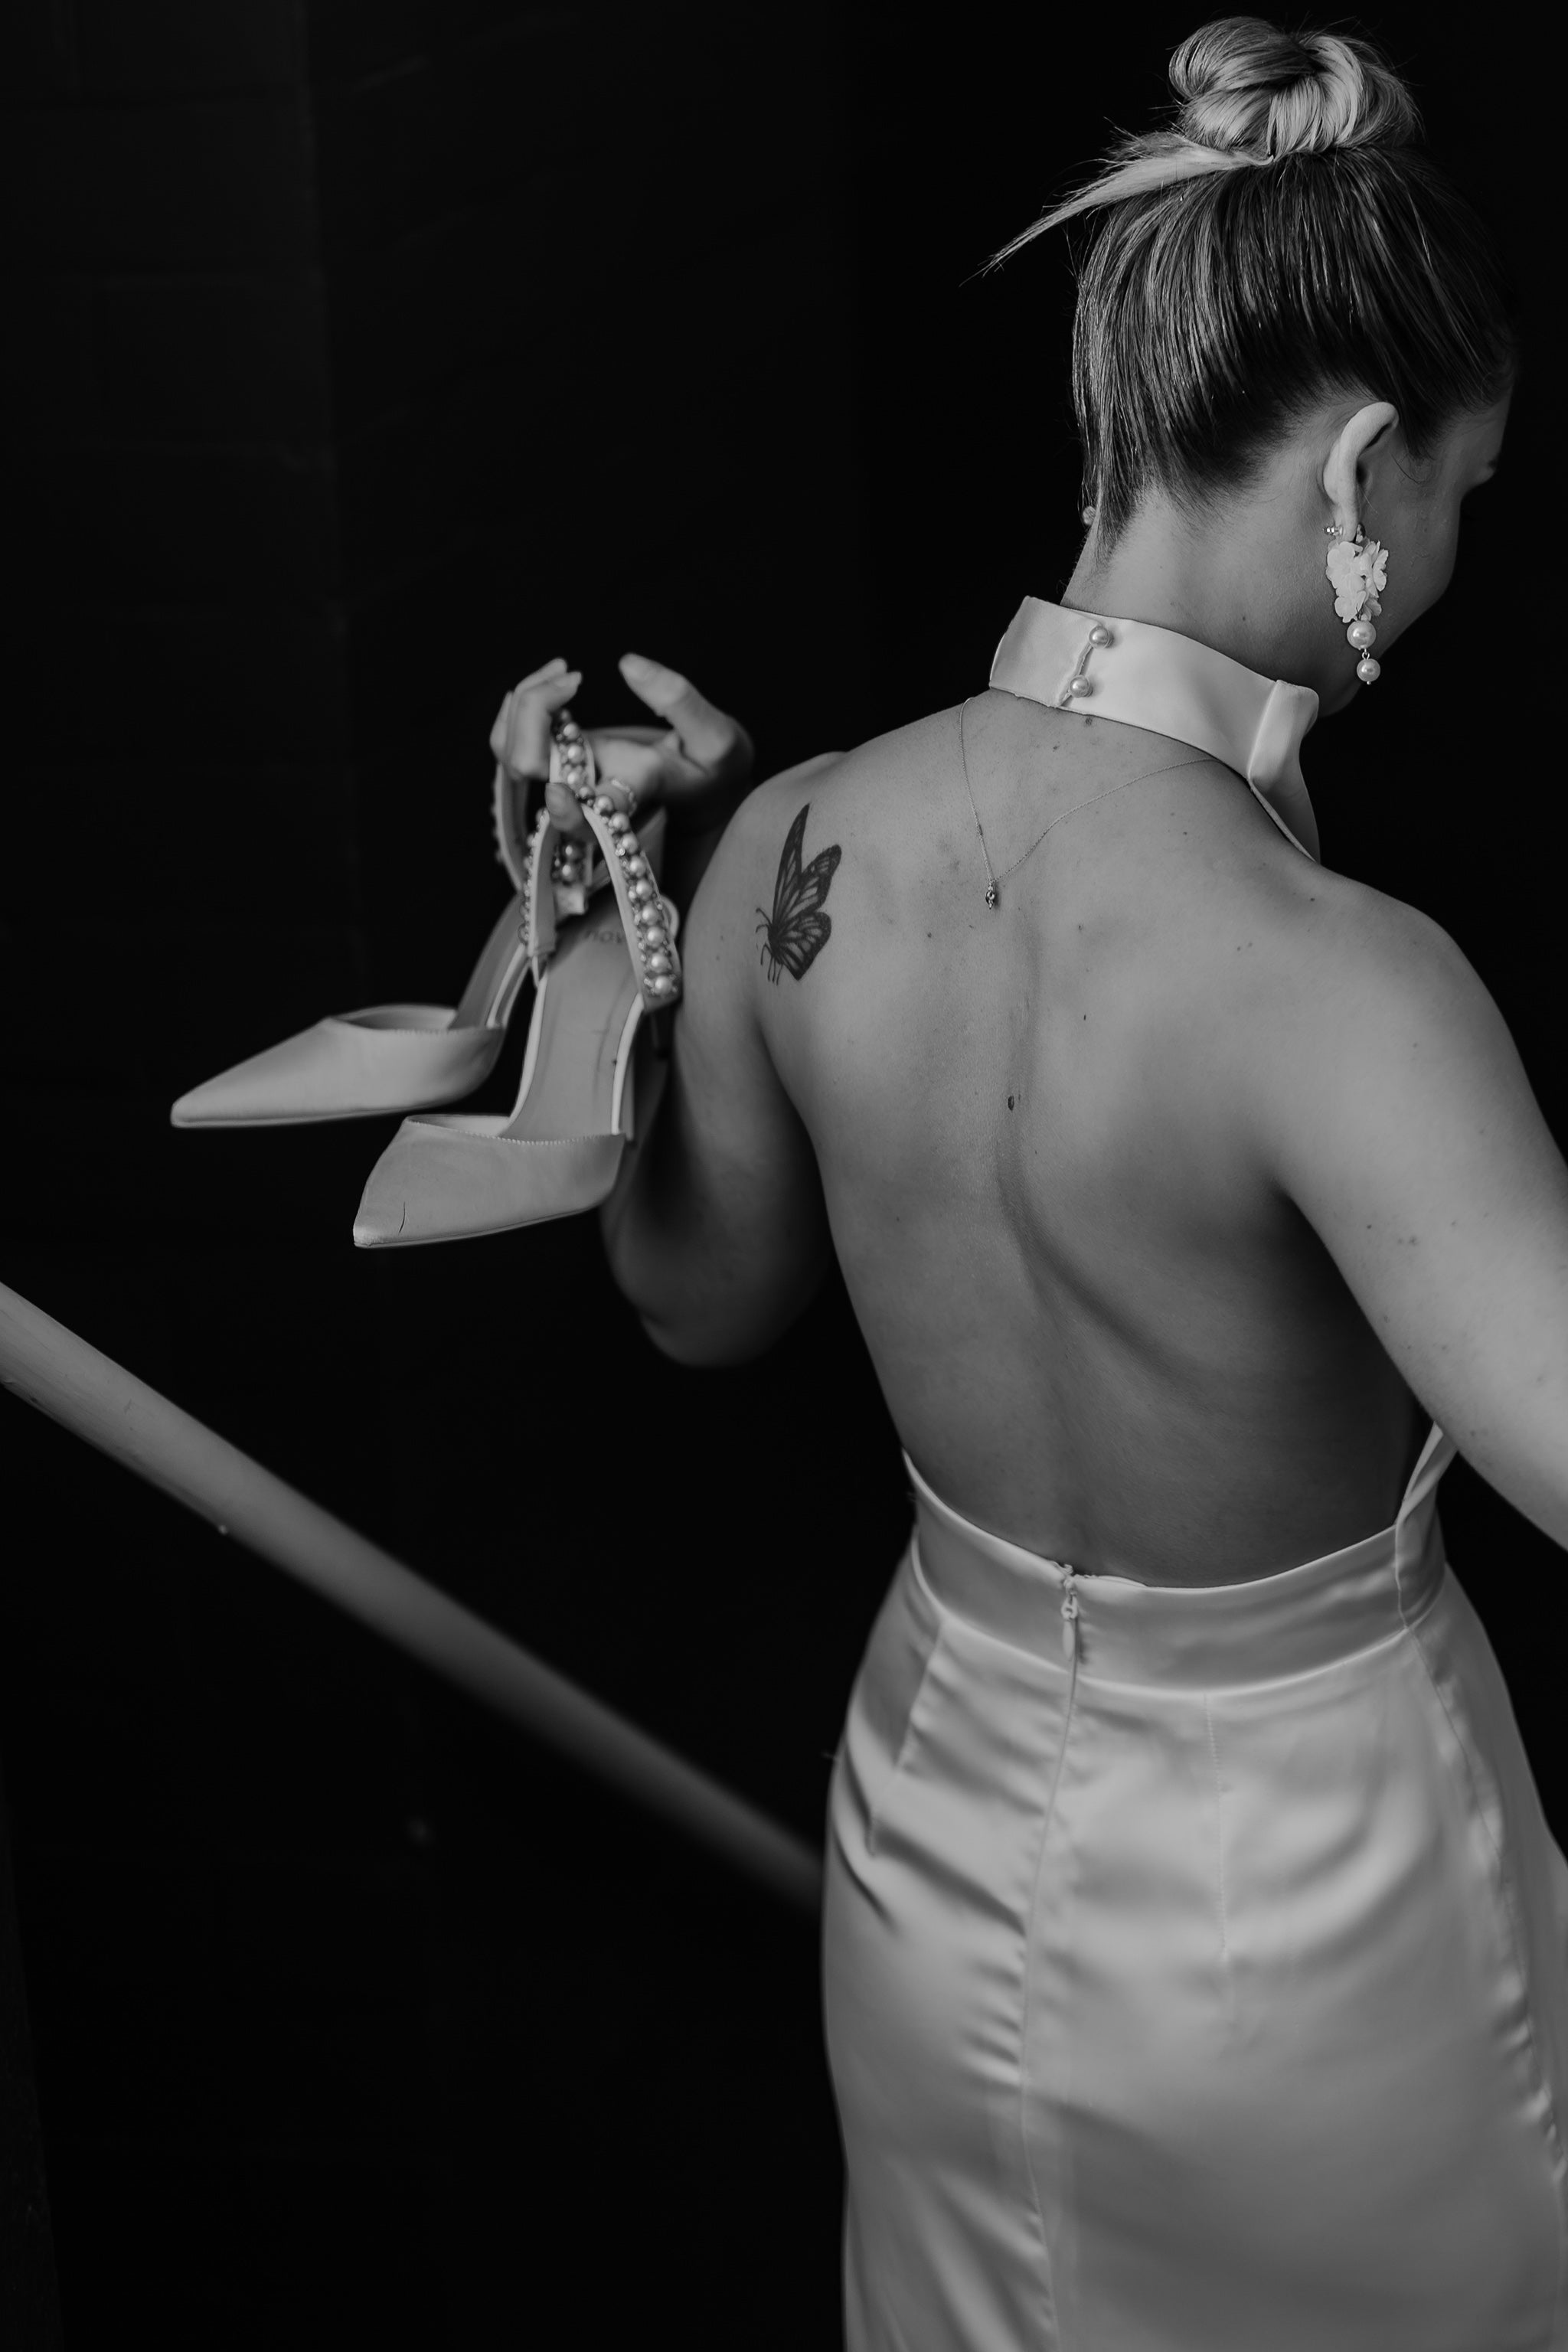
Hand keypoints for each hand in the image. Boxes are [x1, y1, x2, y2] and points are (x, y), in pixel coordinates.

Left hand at [489, 652, 753, 842]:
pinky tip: (554, 677)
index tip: (559, 790)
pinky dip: (522, 701)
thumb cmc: (709, 766)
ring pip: (509, 750)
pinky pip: (511, 739)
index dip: (565, 813)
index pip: (585, 820)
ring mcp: (563, 779)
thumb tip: (628, 665)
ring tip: (564, 670)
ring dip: (525, 699)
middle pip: (525, 767)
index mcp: (627, 797)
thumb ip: (680, 701)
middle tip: (573, 676)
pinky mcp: (553, 762)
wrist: (698, 780)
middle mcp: (585, 795)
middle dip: (533, 710)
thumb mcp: (715, 737)